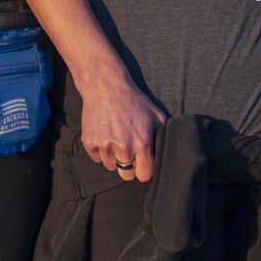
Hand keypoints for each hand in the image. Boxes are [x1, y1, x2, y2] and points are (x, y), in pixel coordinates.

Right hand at [78, 67, 164, 182]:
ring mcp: (104, 145)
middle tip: (127, 151)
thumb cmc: (133, 100)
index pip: (144, 175)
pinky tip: (104, 135)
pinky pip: (96, 158)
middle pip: (126, 175)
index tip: (141, 163)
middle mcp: (123, 147)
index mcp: (142, 143)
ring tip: (115, 138)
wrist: (105, 86)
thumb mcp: (156, 115)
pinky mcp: (89, 142)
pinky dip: (100, 151)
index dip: (143, 170)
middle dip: (128, 167)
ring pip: (110, 166)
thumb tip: (170, 152)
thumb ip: (163, 136)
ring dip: (113, 157)